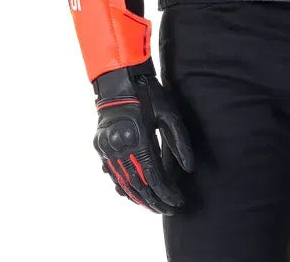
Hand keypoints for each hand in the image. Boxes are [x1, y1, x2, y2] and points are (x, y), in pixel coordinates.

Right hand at [92, 58, 193, 212]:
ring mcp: (106, 148)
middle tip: (169, 209)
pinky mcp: (100, 146)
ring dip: (139, 198)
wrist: (120, 80)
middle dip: (155, 201)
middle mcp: (119, 148)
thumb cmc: (149, 94)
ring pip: (123, 183)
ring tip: (154, 207)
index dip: (167, 193)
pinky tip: (133, 195)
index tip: (179, 201)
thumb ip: (179, 142)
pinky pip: (112, 174)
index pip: (154, 177)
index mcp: (138, 139)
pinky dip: (123, 187)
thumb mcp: (169, 114)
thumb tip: (188, 169)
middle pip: (138, 185)